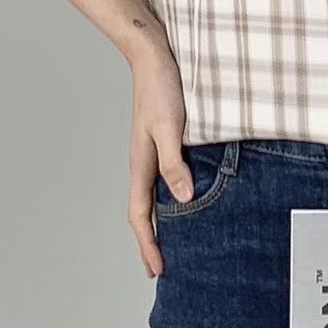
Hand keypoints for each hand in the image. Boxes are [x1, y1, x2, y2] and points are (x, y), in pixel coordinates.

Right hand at [128, 40, 192, 277]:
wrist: (155, 57)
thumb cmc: (162, 89)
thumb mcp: (170, 127)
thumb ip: (175, 163)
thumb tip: (183, 199)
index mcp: (141, 165)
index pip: (140, 215)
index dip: (148, 244)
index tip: (158, 270)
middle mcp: (144, 164)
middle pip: (144, 213)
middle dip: (151, 242)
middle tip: (162, 268)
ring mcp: (152, 154)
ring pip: (153, 198)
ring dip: (160, 223)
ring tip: (172, 243)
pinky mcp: (164, 143)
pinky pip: (165, 181)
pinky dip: (172, 199)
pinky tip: (186, 201)